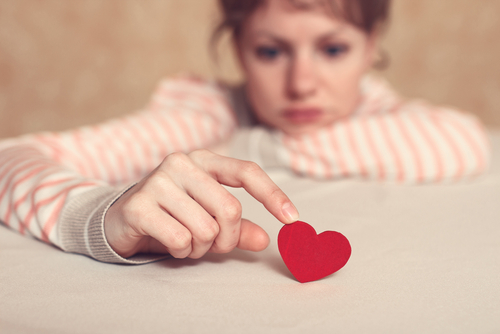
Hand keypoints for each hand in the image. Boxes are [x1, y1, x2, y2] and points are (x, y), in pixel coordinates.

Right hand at [104, 149, 298, 258]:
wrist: (120, 218)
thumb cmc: (172, 215)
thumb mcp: (208, 218)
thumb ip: (238, 228)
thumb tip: (266, 239)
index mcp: (204, 160)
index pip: (247, 171)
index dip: (273, 195)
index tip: (292, 219)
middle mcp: (183, 163)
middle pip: (230, 210)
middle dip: (226, 238)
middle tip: (213, 245)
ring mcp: (159, 181)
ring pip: (205, 229)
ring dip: (201, 247)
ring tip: (186, 241)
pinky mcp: (140, 205)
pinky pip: (181, 240)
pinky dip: (181, 251)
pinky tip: (169, 243)